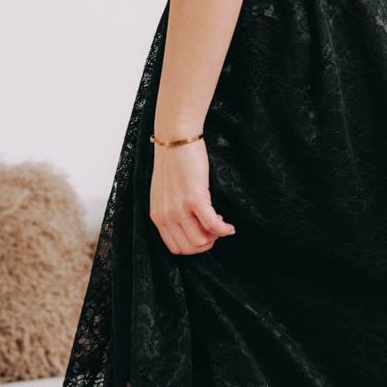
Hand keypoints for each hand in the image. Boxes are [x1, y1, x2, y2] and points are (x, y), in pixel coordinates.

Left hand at [149, 138, 235, 254]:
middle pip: (189, 248)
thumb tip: (192, 226)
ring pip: (200, 241)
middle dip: (206, 244)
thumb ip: (172, 211)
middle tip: (214, 230)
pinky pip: (212, 226)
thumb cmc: (173, 161)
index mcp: (157, 216)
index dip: (193, 246)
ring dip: (215, 236)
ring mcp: (179, 209)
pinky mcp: (194, 199)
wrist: (175, 137)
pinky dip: (224, 229)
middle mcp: (166, 216)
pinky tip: (229, 226)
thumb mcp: (166, 193)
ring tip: (220, 220)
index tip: (203, 234)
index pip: (175, 248)